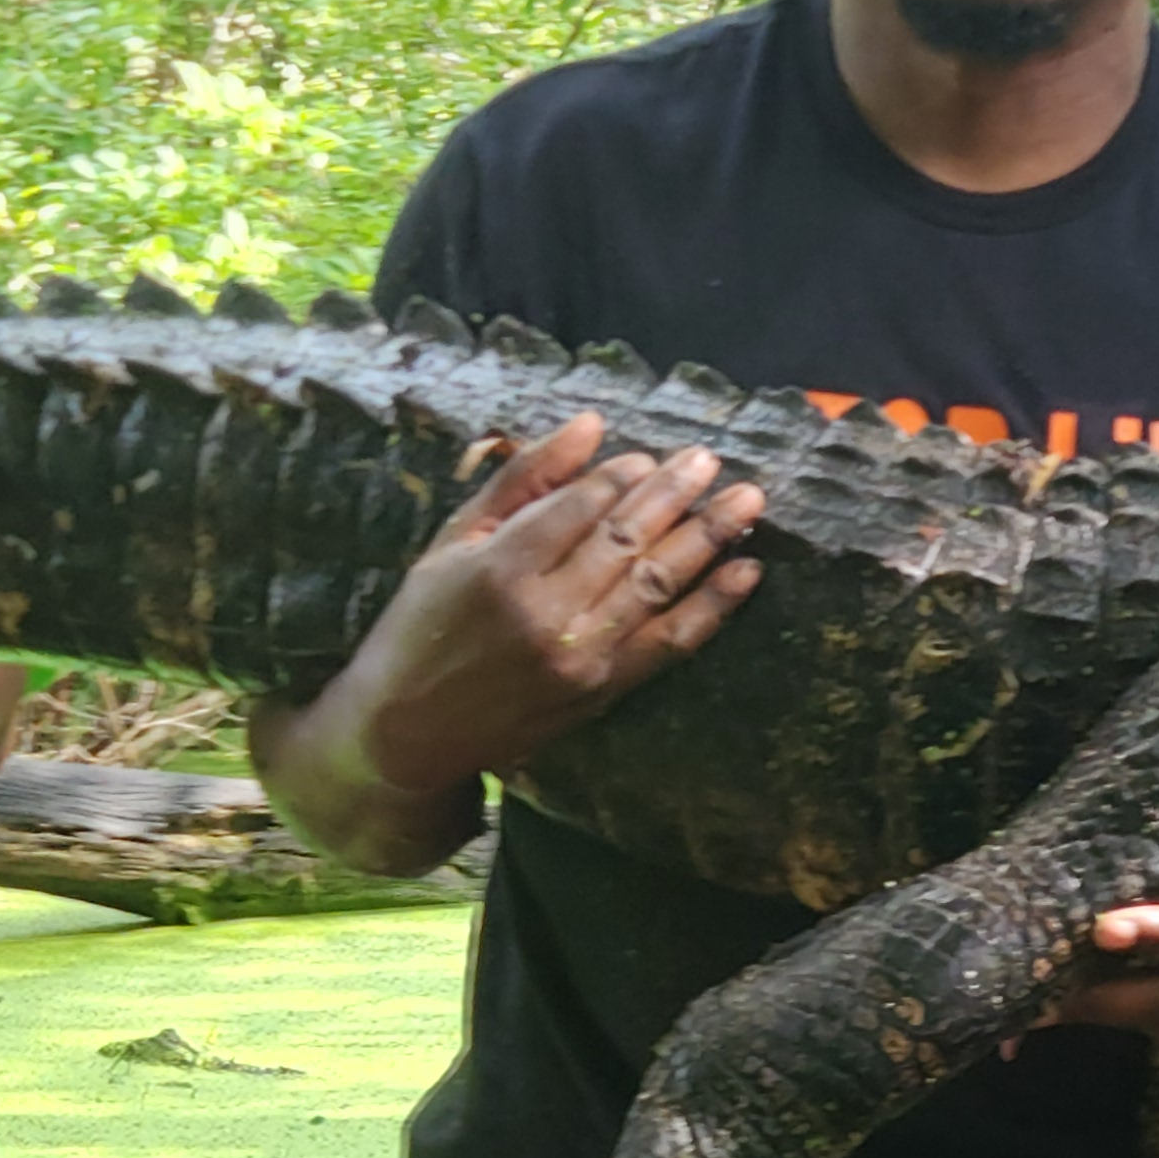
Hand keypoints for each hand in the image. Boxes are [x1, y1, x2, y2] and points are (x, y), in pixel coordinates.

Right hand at [320, 419, 767, 812]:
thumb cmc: (422, 624)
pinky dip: (713, 607)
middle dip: (675, 492)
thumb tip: (589, 425)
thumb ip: (523, 480)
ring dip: (708, 537)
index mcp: (501, 567)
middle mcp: (546, 611)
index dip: (622, 475)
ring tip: (747, 500)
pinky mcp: (602, 690)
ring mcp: (581, 655)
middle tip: (710, 459)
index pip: (582, 506)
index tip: (646, 456)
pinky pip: (671, 643)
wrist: (410, 732)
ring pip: (658, 583)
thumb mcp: (454, 541)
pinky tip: (746, 572)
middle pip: (628, 538)